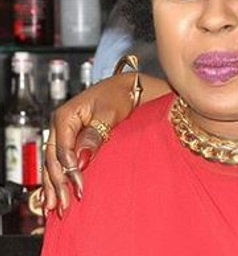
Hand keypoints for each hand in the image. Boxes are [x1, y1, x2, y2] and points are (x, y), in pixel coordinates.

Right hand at [42, 74, 134, 213]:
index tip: (78, 185)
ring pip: (53, 164)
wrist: (126, 89)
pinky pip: (60, 163)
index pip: (62, 149)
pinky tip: (56, 194)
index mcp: (65, 117)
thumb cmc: (118, 96)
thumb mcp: (108, 114)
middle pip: (53, 160)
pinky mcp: (71, 141)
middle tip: (63, 204)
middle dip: (57, 184)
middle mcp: (60, 127)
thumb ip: (94, 136)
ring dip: (54, 186)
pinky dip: (58, 179)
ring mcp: (63, 134)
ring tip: (55, 207)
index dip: (68, 169)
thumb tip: (81, 160)